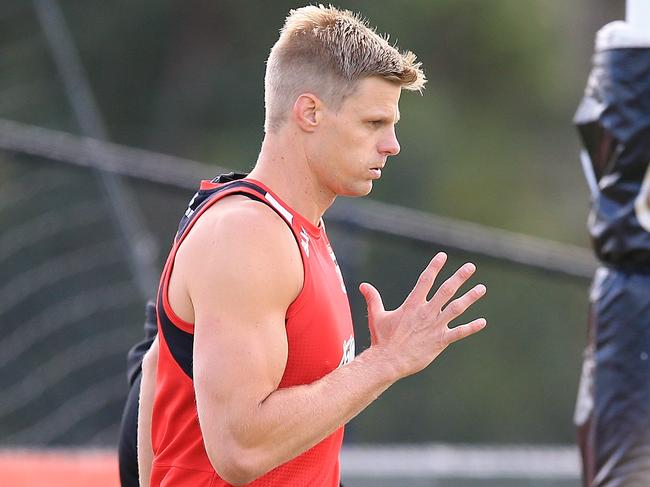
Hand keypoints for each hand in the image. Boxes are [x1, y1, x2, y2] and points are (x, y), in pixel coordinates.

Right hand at [359, 252, 485, 378]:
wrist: (388, 361)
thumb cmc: (382, 339)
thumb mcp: (376, 316)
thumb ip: (373, 298)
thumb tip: (363, 285)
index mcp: (412, 305)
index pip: (425, 280)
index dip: (434, 267)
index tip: (443, 256)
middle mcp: (426, 312)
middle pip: (446, 290)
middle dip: (459, 277)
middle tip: (471, 266)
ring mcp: (435, 326)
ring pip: (457, 308)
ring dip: (470, 297)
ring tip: (482, 288)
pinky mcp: (440, 341)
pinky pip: (459, 332)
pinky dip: (471, 327)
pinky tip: (483, 322)